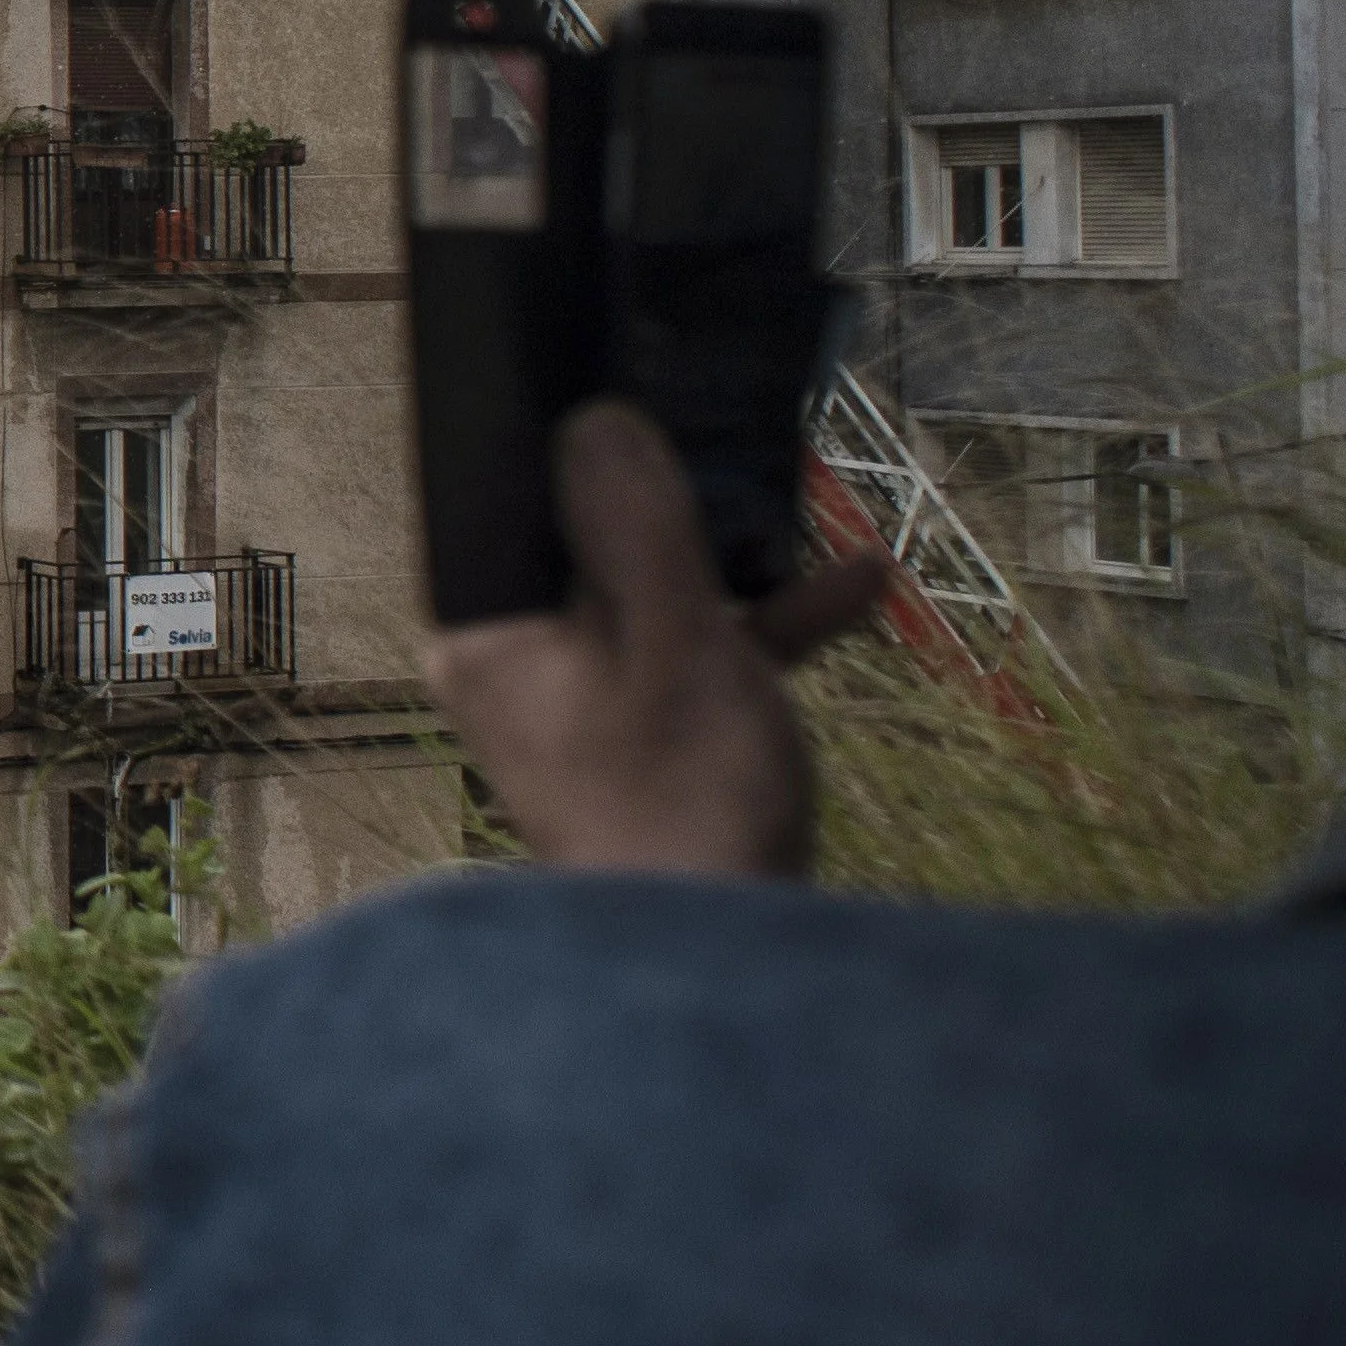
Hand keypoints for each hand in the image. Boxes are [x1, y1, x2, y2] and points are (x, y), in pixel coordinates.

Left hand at [420, 397, 889, 877]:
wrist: (729, 966)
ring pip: (652, 593)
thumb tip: (595, 422)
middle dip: (668, 491)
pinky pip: (697, 653)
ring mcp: (582, 705)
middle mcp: (515, 666)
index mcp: (486, 635)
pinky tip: (859, 583)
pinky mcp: (645, 740)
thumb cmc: (686, 795)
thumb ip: (633, 524)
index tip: (618, 378)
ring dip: (734, 553)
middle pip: (584, 543)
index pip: (503, 505)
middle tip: (724, 414)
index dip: (563, 444)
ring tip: (809, 497)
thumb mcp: (672, 637)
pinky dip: (763, 624)